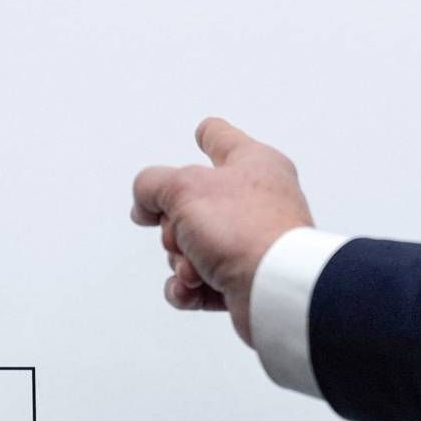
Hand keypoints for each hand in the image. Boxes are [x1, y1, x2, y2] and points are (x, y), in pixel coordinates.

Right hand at [131, 117, 313, 345]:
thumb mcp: (183, 188)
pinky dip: (188, 287)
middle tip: (180, 234)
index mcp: (253, 163)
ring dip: (181, 260)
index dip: (209, 134)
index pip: (223, 139)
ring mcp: (252, 241)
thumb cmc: (243, 228)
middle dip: (173, 226)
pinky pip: (200, 281)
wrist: (275, 288)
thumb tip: (146, 206)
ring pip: (192, 245)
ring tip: (194, 269)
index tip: (202, 131)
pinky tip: (189, 288)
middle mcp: (257, 199)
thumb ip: (152, 184)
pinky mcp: (246, 279)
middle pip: (192, 203)